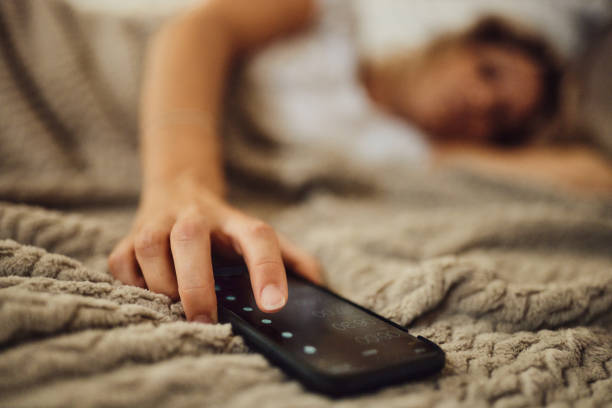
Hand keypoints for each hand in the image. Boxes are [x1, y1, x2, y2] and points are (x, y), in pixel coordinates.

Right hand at [108, 176, 322, 322]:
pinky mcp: (129, 237)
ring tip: (177, 308)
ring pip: (150, 247)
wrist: (180, 188)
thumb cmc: (225, 228)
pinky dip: (135, 284)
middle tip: (207, 321)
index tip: (273, 305)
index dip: (267, 269)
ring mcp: (158, 223)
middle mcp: (195, 217)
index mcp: (235, 222)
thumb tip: (321, 288)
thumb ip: (293, 259)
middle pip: (192, 238)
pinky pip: (124, 262)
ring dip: (162, 284)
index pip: (257, 237)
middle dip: (196, 285)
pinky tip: (152, 292)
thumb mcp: (259, 236)